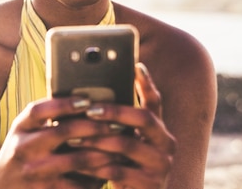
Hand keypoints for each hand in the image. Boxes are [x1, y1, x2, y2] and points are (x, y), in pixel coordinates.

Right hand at [0, 96, 115, 188]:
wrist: (2, 187)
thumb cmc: (22, 152)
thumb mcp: (24, 131)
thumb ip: (45, 118)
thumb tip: (83, 101)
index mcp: (20, 127)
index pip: (40, 110)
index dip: (64, 104)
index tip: (87, 101)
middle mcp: (24, 148)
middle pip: (62, 132)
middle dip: (94, 127)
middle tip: (117, 124)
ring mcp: (34, 172)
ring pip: (76, 160)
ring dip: (102, 153)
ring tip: (121, 148)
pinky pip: (77, 184)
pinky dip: (96, 178)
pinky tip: (109, 171)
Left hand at [71, 63, 176, 188]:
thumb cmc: (123, 168)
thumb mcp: (121, 144)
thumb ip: (115, 126)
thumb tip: (87, 100)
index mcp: (159, 130)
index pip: (156, 102)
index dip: (147, 83)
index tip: (136, 65)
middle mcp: (167, 144)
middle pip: (145, 118)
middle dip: (115, 111)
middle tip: (90, 109)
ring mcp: (162, 165)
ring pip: (128, 144)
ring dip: (98, 140)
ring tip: (75, 138)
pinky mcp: (151, 184)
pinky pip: (119, 170)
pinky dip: (97, 165)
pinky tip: (79, 162)